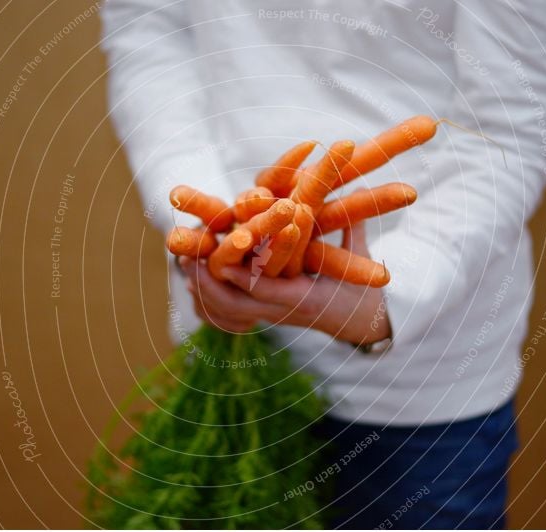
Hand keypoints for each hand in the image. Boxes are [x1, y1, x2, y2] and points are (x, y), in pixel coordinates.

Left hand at [180, 222, 391, 345]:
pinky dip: (210, 299)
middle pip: (236, 306)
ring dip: (204, 289)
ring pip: (227, 313)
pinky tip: (193, 278)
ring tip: (184, 263)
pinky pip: (230, 316)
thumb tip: (350, 189)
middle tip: (187, 261)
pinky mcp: (263, 318)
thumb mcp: (359, 260)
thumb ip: (349, 227)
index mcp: (306, 300)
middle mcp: (283, 314)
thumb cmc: (362, 292)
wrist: (361, 328)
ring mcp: (271, 318)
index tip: (222, 261)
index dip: (245, 275)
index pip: (270, 290)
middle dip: (210, 284)